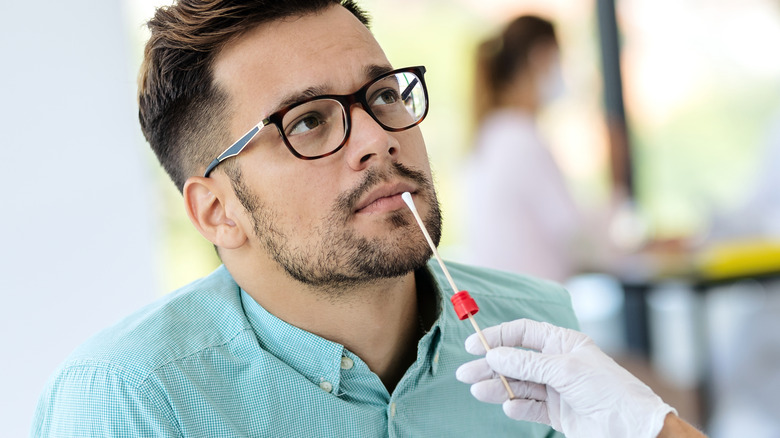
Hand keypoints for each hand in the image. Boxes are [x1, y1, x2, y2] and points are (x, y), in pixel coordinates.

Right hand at [456, 319, 674, 437]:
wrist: (633, 429)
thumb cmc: (609, 390)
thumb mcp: (565, 370)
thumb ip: (527, 364)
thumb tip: (495, 356)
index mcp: (563, 343)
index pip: (523, 333)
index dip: (498, 337)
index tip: (474, 345)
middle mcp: (557, 364)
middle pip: (515, 361)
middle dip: (491, 366)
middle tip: (466, 373)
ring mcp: (556, 389)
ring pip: (519, 385)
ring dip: (499, 388)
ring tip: (479, 391)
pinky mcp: (558, 412)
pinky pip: (530, 407)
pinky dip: (518, 407)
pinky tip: (510, 408)